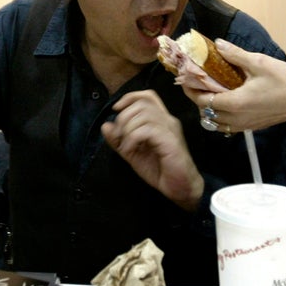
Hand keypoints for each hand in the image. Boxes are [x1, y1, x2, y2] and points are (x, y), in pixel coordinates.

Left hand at [100, 90, 203, 211]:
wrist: (180, 188)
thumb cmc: (160, 170)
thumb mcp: (133, 153)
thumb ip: (119, 140)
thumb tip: (106, 125)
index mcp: (160, 120)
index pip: (148, 96)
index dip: (130, 98)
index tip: (117, 110)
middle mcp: (167, 120)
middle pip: (142, 103)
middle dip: (124, 117)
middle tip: (119, 137)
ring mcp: (170, 129)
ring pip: (143, 114)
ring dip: (127, 128)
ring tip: (126, 146)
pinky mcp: (170, 141)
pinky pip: (147, 130)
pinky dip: (132, 138)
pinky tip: (131, 151)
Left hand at [180, 40, 285, 131]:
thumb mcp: (259, 62)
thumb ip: (234, 55)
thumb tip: (216, 44)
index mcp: (236, 103)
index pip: (202, 101)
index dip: (191, 90)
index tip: (185, 78)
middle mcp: (237, 119)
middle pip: (206, 114)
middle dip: (197, 98)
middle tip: (195, 82)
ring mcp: (245, 125)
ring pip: (216, 122)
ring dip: (208, 109)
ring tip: (209, 91)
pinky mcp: (252, 127)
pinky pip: (228, 125)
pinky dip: (220, 115)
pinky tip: (225, 100)